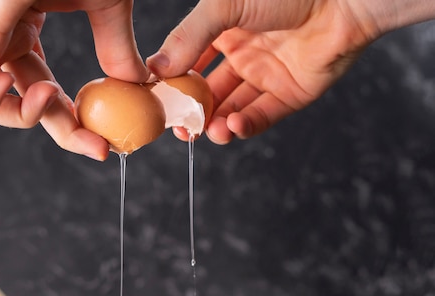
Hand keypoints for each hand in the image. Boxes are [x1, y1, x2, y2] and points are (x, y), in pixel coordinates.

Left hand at [0, 0, 147, 160]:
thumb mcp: (107, 4)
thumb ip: (116, 45)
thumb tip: (137, 82)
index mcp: (22, 31)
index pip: (44, 94)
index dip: (73, 126)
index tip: (102, 146)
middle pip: (17, 105)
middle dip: (58, 130)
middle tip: (92, 142)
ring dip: (17, 117)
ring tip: (47, 96)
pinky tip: (14, 86)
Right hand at [147, 0, 382, 143]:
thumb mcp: (223, 6)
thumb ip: (189, 36)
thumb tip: (156, 68)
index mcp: (225, 32)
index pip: (190, 64)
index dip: (174, 84)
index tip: (159, 102)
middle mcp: (244, 56)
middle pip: (210, 93)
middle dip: (193, 113)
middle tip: (179, 128)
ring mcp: (267, 77)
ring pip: (233, 109)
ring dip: (216, 124)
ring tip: (206, 132)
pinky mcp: (291, 94)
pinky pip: (262, 116)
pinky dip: (244, 126)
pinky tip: (231, 127)